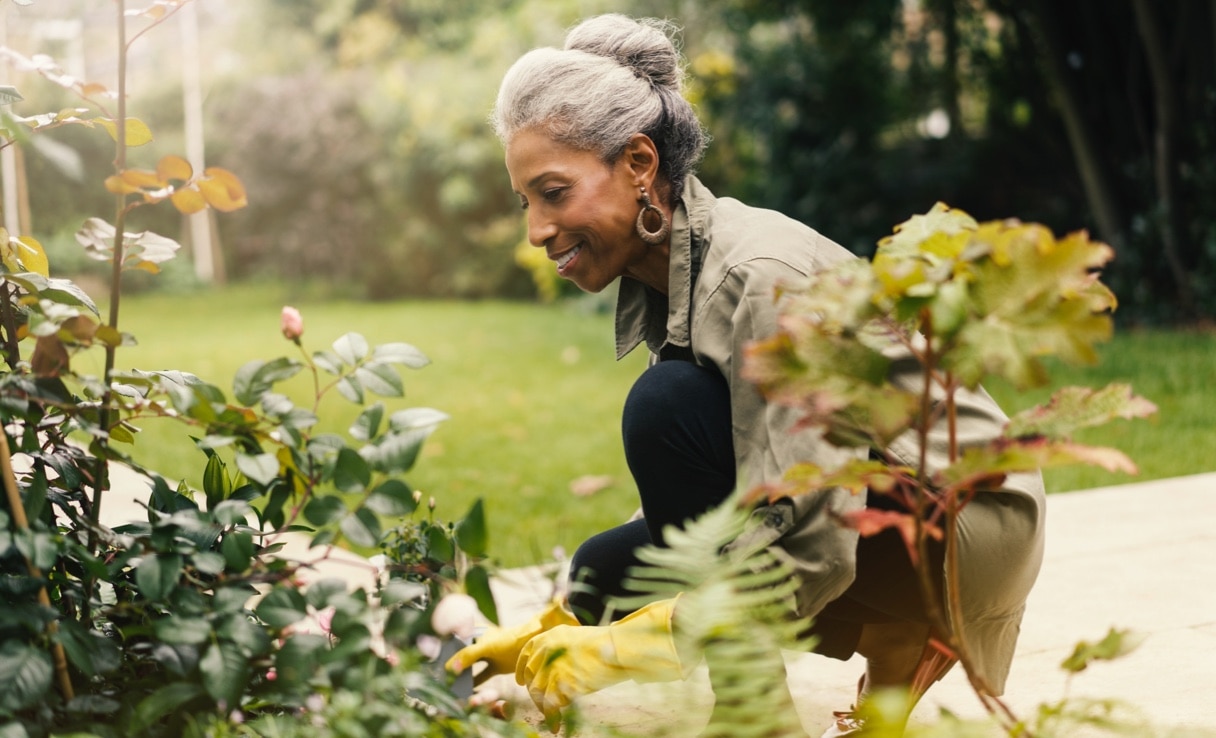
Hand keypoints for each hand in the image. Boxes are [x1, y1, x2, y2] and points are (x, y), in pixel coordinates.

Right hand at [445, 599, 576, 678]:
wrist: (538, 639)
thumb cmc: (513, 638)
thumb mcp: (488, 646)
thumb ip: (469, 654)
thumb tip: (450, 665)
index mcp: (478, 634)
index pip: (458, 640)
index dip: (446, 647)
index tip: (434, 657)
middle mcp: (482, 643)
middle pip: (463, 653)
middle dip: (452, 662)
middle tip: (439, 673)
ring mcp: (490, 655)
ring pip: (471, 667)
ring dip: (462, 675)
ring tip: (449, 685)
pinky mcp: (498, 667)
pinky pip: (482, 676)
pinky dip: (474, 683)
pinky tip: (466, 692)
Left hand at [516, 597, 686, 719]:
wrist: (618, 648)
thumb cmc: (606, 646)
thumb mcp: (577, 639)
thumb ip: (561, 650)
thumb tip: (553, 669)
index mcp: (549, 636)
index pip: (526, 654)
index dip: (523, 671)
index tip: (523, 682)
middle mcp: (546, 649)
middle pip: (532, 677)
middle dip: (536, 694)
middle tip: (543, 706)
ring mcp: (551, 665)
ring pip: (538, 692)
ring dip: (543, 707)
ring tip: (552, 717)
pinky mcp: (560, 682)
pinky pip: (549, 705)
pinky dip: (551, 717)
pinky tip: (556, 725)